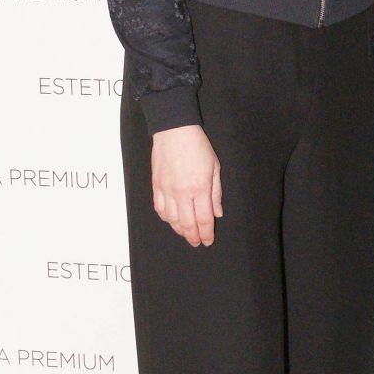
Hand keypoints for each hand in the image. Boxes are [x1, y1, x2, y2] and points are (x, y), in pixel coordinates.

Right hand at [151, 125, 222, 246]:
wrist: (174, 130)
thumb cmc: (198, 146)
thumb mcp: (214, 168)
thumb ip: (216, 193)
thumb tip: (217, 213)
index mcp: (200, 188)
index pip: (204, 220)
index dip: (206, 234)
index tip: (208, 241)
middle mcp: (182, 192)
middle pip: (187, 224)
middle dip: (193, 237)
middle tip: (196, 242)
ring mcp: (167, 190)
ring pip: (171, 220)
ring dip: (179, 230)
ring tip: (186, 233)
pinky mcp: (156, 185)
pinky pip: (159, 209)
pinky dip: (166, 218)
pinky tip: (171, 220)